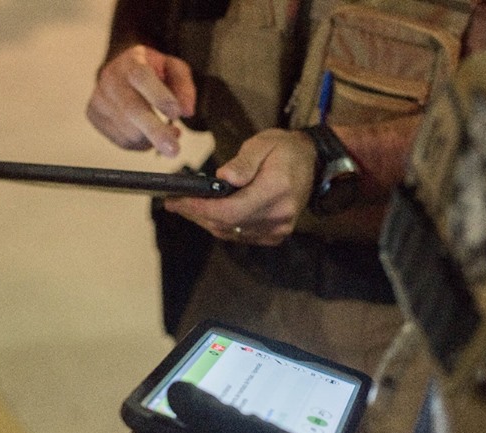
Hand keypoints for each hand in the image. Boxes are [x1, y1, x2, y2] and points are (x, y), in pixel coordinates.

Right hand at [86, 44, 195, 157]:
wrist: (120, 71)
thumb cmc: (151, 70)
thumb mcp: (173, 68)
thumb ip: (183, 85)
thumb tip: (186, 110)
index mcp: (131, 61)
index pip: (141, 77)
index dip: (159, 96)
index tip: (176, 114)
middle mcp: (110, 79)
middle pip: (131, 109)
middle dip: (155, 131)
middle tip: (173, 150)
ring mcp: (99, 99)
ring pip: (128, 130)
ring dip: (153, 139)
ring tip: (168, 131)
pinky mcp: (94, 116)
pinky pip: (122, 140)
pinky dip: (142, 143)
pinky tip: (148, 133)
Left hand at [163, 128, 316, 244]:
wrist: (312, 163)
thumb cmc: (284, 150)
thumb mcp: (262, 144)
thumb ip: (243, 162)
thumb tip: (223, 179)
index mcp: (276, 190)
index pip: (231, 209)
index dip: (200, 208)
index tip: (177, 201)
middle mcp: (278, 215)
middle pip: (227, 224)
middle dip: (196, 214)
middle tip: (173, 203)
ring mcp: (278, 229)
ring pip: (230, 232)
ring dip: (205, 221)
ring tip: (185, 207)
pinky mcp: (275, 235)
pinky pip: (240, 235)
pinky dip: (221, 226)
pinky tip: (208, 214)